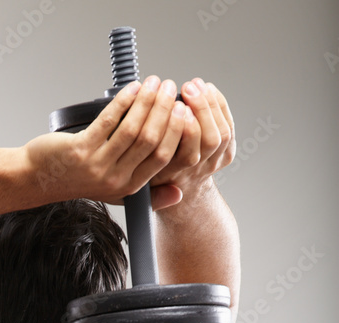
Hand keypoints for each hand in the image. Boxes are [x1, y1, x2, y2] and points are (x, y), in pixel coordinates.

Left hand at [24, 76, 187, 206]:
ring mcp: (97, 165)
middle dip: (164, 109)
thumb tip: (178, 195)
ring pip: (132, 129)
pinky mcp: (80, 150)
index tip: (184, 109)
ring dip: (146, 100)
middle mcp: (115, 179)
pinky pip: (108, 120)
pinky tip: (131, 88)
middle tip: (171, 88)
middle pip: (151, 140)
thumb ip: (148, 193)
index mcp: (129, 187)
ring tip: (154, 82)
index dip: (177, 131)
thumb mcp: (116, 192)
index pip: (163, 157)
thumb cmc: (79, 179)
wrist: (40, 179)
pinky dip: (123, 101)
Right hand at [148, 78, 235, 205]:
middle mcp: (197, 170)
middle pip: (211, 140)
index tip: (176, 105)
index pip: (188, 154)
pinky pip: (228, 126)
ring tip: (196, 85)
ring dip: (211, 104)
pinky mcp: (226, 153)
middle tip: (188, 88)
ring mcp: (214, 162)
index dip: (186, 128)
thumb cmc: (158, 170)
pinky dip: (220, 104)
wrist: (183, 188)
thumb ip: (143, 143)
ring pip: (222, 133)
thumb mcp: (142, 163)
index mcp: (175, 174)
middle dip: (202, 109)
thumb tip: (142, 109)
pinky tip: (207, 89)